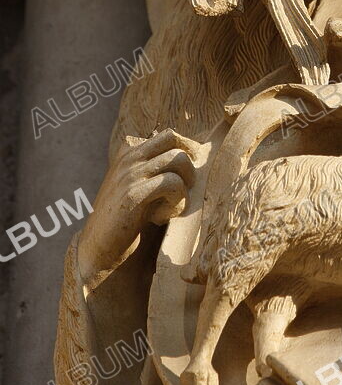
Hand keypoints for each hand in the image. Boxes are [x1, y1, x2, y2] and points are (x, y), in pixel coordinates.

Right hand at [78, 128, 198, 287]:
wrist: (100, 248)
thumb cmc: (128, 219)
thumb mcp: (142, 188)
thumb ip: (158, 171)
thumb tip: (197, 158)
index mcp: (131, 154)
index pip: (170, 136)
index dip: (187, 153)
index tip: (187, 178)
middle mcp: (130, 159)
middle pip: (175, 141)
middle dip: (189, 165)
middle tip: (183, 191)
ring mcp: (130, 174)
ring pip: (178, 160)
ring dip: (185, 185)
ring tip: (173, 206)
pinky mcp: (133, 195)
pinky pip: (172, 183)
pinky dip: (177, 202)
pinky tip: (162, 217)